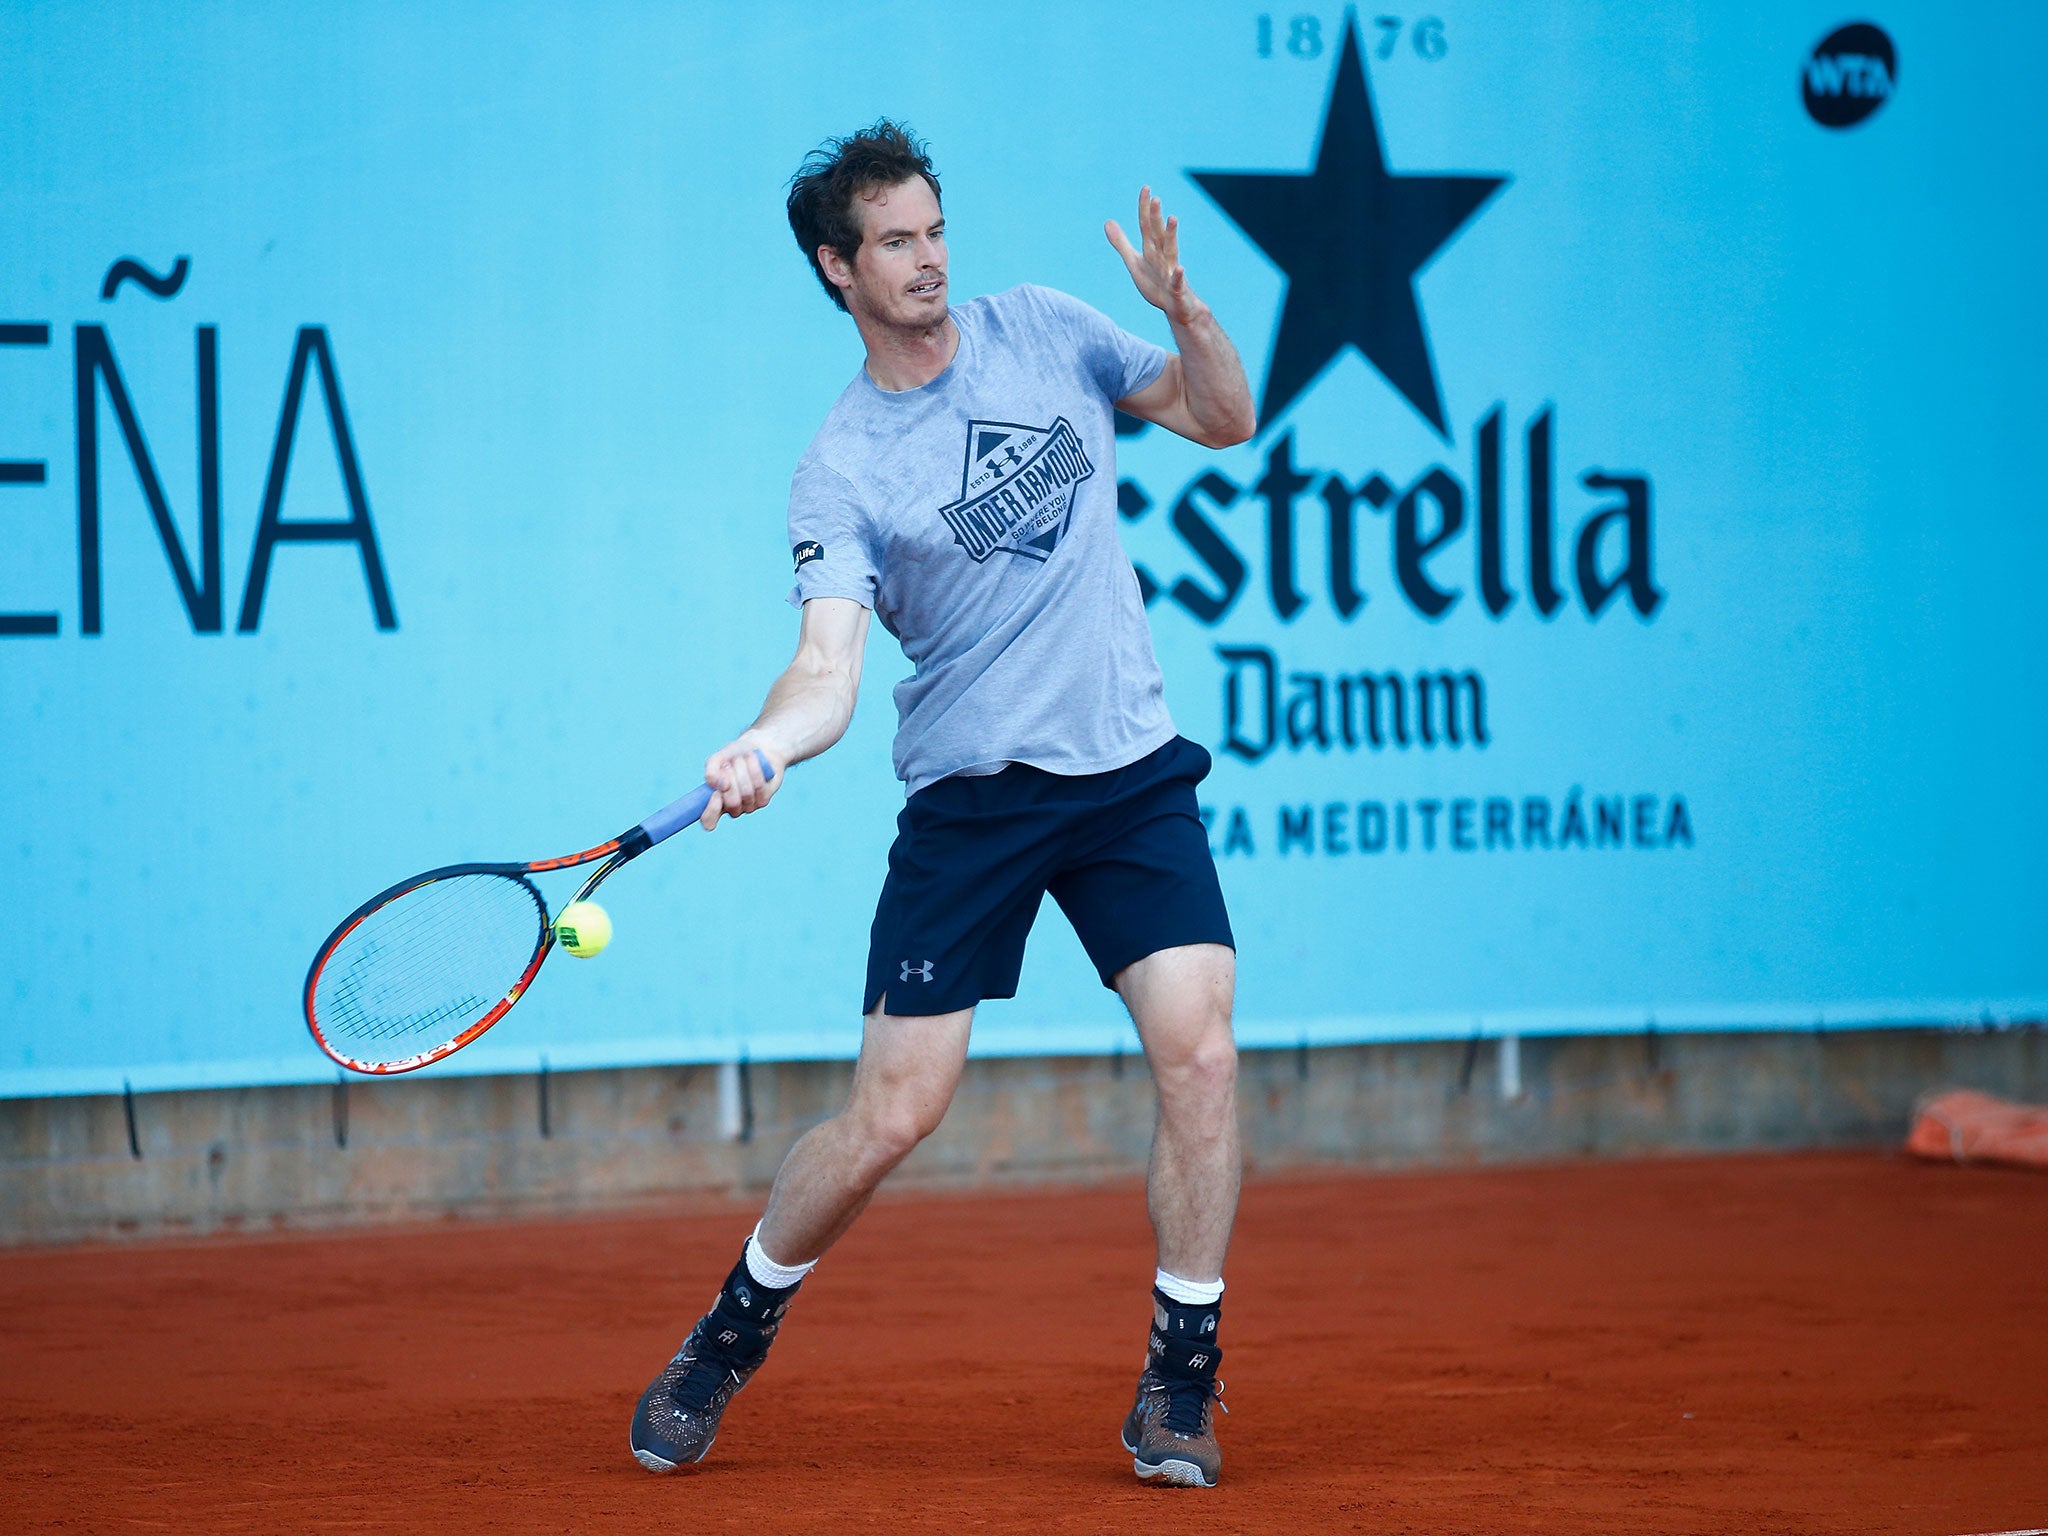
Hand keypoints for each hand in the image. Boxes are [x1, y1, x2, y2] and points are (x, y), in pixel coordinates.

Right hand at [699, 738, 783, 830]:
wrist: (759, 748)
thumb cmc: (735, 755)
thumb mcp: (717, 759)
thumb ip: (711, 771)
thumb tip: (718, 785)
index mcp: (714, 802)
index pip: (708, 821)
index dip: (711, 811)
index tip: (715, 793)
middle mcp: (731, 808)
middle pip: (731, 803)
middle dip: (731, 778)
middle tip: (729, 764)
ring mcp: (748, 806)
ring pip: (746, 793)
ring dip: (742, 769)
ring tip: (741, 758)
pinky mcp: (763, 800)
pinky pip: (758, 787)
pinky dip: (754, 768)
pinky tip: (753, 759)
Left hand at [1105, 186, 1207, 328]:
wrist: (1178, 308)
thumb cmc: (1157, 283)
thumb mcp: (1134, 262)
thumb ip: (1121, 243)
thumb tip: (1107, 221)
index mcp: (1152, 250)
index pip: (1147, 226)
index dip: (1145, 208)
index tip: (1145, 188)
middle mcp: (1163, 257)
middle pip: (1158, 234)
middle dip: (1155, 218)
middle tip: (1155, 198)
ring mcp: (1171, 272)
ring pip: (1171, 251)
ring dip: (1171, 235)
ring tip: (1172, 218)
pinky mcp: (1176, 290)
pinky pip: (1177, 282)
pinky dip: (1178, 276)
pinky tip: (1179, 269)